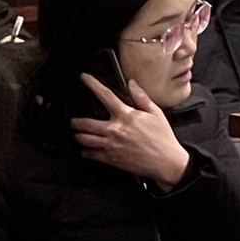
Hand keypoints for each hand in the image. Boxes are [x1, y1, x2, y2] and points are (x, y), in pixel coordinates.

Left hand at [74, 72, 192, 189]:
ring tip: (77, 134)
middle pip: (86, 123)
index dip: (92, 84)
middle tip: (73, 121)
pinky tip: (86, 150)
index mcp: (126, 116)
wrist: (166, 162)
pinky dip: (85, 151)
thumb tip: (132, 84)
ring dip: (78, 136)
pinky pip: (90, 154)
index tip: (84, 78)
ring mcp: (110, 145)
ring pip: (84, 140)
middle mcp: (115, 130)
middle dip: (75, 121)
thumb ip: (141, 97)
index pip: (105, 95)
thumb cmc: (162, 139)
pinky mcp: (110, 159)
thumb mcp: (156, 113)